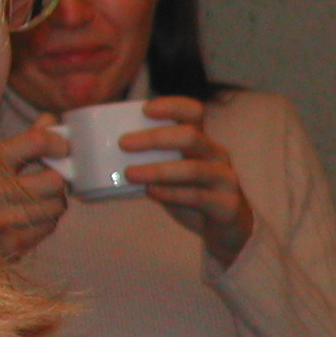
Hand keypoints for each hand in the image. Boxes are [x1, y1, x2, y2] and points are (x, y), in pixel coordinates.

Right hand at [0, 113, 69, 260]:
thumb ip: (23, 139)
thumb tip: (52, 119)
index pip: (38, 141)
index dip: (58, 143)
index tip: (60, 148)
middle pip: (56, 179)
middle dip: (56, 180)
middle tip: (45, 180)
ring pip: (58, 205)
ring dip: (53, 202)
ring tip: (33, 200)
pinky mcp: (10, 244)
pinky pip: (49, 227)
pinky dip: (44, 222)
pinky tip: (25, 218)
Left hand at [119, 95, 256, 267]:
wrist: (228, 230)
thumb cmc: (195, 195)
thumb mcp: (176, 173)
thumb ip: (154, 162)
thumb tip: (107, 156)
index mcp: (203, 142)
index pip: (194, 112)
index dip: (172, 106)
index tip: (145, 109)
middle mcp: (217, 156)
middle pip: (191, 136)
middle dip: (155, 138)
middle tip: (124, 143)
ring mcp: (225, 180)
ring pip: (193, 168)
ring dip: (158, 169)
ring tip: (130, 173)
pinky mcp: (226, 205)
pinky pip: (197, 197)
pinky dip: (171, 193)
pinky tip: (151, 192)